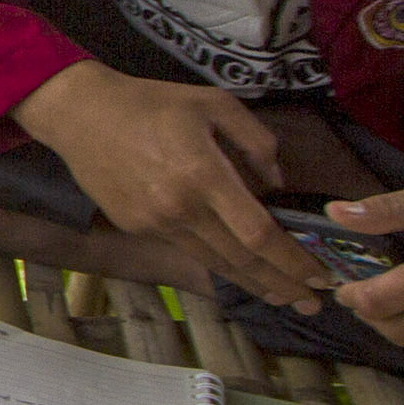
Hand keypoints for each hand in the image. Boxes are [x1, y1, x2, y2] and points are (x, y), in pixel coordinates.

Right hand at [12, 62, 333, 309]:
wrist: (83, 115)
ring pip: (215, 264)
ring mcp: (157, 225)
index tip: (320, 273)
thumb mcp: (213, 103)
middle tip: (315, 301)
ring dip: (254, 284)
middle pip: (242, 260)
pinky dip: (220, 264)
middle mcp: (180, 209)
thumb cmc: (153, 103)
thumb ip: (255, 140)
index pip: (257, 232)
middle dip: (283, 284)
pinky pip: (190, 251)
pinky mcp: (139, 230)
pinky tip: (240, 270)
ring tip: (284, 296)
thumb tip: (276, 182)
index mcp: (203, 174)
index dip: (292, 259)